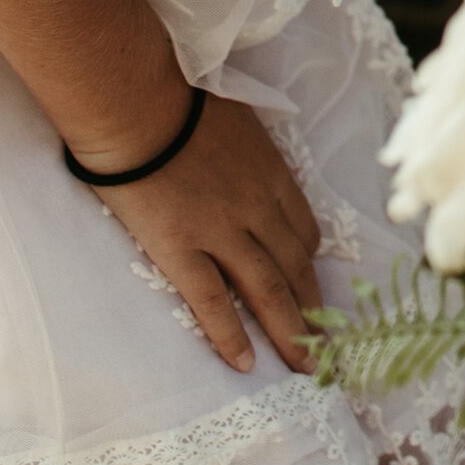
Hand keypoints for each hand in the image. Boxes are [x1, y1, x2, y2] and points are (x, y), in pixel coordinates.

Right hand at [96, 94, 324, 374]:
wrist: (137, 104)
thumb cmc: (178, 99)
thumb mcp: (235, 117)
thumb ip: (247, 149)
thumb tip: (244, 159)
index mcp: (271, 175)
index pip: (303, 230)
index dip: (309, 264)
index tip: (312, 286)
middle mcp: (257, 208)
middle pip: (295, 267)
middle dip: (314, 308)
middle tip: (327, 345)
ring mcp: (221, 231)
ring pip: (267, 289)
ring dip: (289, 330)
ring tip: (303, 365)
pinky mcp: (181, 248)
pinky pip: (212, 300)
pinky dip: (230, 334)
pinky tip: (243, 362)